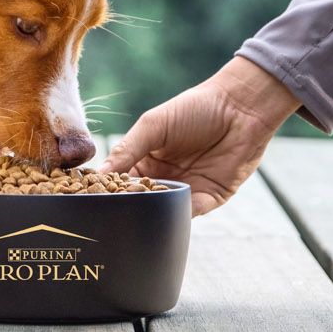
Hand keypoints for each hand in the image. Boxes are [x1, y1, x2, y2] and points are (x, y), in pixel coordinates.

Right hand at [107, 56, 301, 214]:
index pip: (122, 181)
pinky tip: (166, 216)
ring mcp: (187, 189)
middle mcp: (164, 177)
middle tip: (110, 219)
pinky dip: (179, 216)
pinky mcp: (210, 198)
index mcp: (146, 159)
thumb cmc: (195, 108)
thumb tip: (99, 173)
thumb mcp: (154, 124)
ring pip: (164, 211)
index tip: (91, 199)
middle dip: (128, 208)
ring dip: (152, 215)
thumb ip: (128, 148)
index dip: (108, 190)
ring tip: (135, 224)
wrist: (240, 107)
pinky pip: (191, 213)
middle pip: (141, 200)